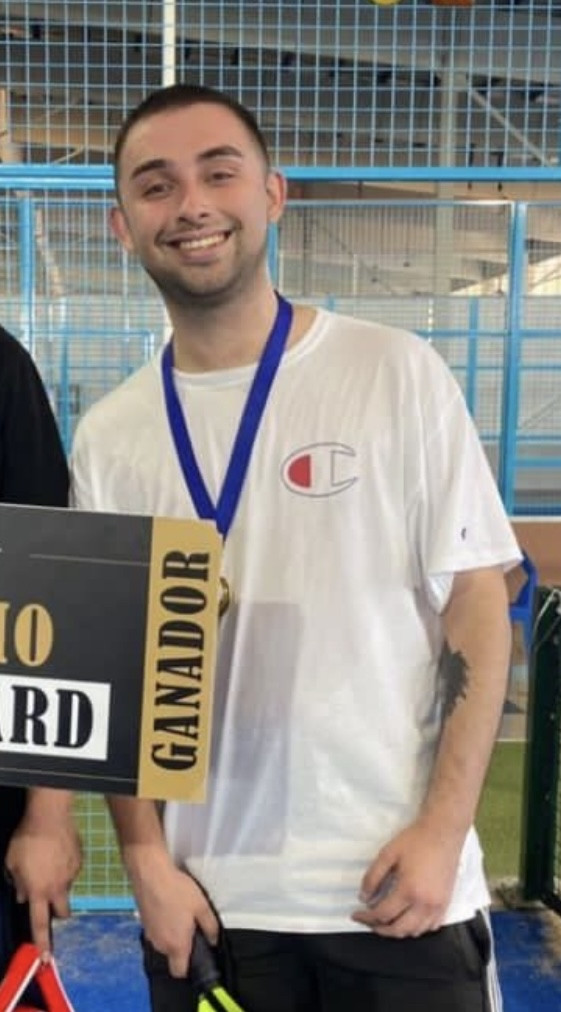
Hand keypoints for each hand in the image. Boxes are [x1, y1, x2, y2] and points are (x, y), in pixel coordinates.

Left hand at [5, 789, 81, 952]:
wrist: (50, 817)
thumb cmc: (26, 840)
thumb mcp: (12, 863)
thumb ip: (18, 883)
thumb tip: (22, 895)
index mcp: (38, 891)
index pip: (40, 923)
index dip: (43, 942)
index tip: (46, 958)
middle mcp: (57, 887)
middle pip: (63, 912)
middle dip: (58, 913)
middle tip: (49, 902)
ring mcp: (71, 873)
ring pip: (66, 888)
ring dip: (58, 885)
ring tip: (49, 864)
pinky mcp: (79, 860)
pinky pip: (71, 870)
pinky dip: (64, 867)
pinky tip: (57, 852)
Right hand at [125, 844, 218, 977]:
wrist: (150, 873)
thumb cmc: (178, 891)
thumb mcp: (202, 906)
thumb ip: (210, 927)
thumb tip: (213, 940)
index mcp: (176, 946)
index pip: (180, 972)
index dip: (189, 967)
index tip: (197, 953)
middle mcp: (160, 945)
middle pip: (172, 956)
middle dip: (182, 947)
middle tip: (192, 928)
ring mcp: (149, 934)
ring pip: (163, 943)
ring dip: (172, 935)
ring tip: (180, 914)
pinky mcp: (143, 922)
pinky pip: (156, 931)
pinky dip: (163, 925)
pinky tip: (169, 907)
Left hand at [351, 819, 464, 937]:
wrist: (443, 832)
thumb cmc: (415, 840)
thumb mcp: (388, 854)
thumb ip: (373, 877)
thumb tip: (364, 898)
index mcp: (409, 891)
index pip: (383, 914)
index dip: (366, 917)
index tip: (356, 915)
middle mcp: (425, 904)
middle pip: (398, 930)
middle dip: (380, 929)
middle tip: (368, 921)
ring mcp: (438, 906)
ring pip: (415, 932)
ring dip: (398, 930)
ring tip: (386, 921)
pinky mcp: (446, 904)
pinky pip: (431, 927)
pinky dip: (417, 928)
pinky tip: (408, 919)